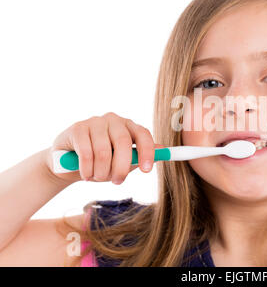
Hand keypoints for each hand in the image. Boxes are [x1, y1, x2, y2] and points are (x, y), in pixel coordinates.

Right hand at [46, 112, 162, 184]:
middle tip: (117, 181)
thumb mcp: (122, 162)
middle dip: (121, 167)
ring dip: (102, 171)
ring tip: (97, 178)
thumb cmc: (100, 162)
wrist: (68, 164)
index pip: (143, 135)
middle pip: (123, 143)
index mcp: (129, 126)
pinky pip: (86, 153)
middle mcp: (114, 120)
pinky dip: (87, 169)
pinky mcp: (78, 128)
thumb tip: (163, 151)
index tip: (147, 170)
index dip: (147, 152)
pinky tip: (86, 174)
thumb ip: (139, 156)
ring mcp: (95, 122)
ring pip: (104, 151)